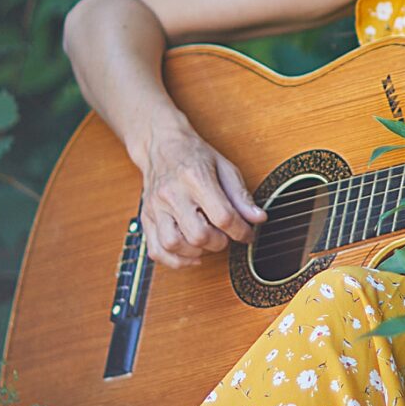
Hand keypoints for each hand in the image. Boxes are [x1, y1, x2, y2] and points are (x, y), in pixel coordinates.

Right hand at [140, 121, 264, 268]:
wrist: (160, 145)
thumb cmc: (194, 155)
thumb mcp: (225, 168)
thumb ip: (241, 195)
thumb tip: (258, 219)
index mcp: (195, 177)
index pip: (223, 216)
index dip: (241, 231)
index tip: (248, 233)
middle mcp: (172, 194)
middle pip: (198, 235)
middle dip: (219, 242)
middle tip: (225, 235)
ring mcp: (156, 207)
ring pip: (173, 245)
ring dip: (196, 252)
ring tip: (207, 242)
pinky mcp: (146, 218)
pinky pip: (156, 250)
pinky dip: (175, 260)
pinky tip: (191, 254)